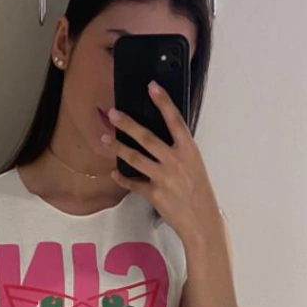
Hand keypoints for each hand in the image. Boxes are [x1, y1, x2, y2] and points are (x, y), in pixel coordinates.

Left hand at [106, 82, 221, 244]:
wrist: (201, 221)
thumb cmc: (199, 192)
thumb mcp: (194, 165)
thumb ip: (179, 151)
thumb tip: (159, 139)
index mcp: (189, 150)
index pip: (175, 120)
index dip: (163, 102)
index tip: (151, 86)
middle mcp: (175, 161)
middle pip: (147, 138)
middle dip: (128, 124)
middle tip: (113, 113)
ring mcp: (163, 178)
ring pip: (135, 158)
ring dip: (117, 147)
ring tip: (105, 139)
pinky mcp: (154, 194)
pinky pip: (133, 183)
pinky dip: (122, 178)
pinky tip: (114, 173)